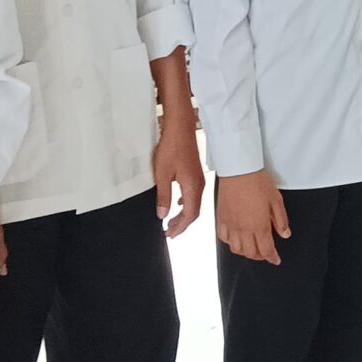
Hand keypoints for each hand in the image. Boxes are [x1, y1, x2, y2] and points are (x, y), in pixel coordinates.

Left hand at [154, 111, 205, 237]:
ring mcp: (198, 178)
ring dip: (183, 214)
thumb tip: (162, 215)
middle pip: (194, 211)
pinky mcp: (195, 172)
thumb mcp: (162, 175)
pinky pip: (193, 194)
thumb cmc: (171, 148)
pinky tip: (177, 203)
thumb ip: (163, 196)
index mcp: (192, 187)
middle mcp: (199, 185)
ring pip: (193, 203)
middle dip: (182, 224)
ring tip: (171, 221)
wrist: (180, 127)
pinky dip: (185, 203)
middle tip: (169, 232)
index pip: (190, 215)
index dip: (180, 227)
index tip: (170, 235)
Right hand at [217, 172, 288, 264]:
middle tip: (266, 253)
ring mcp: (231, 225)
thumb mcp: (276, 200)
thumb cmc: (258, 182)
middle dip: (260, 257)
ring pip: (236, 249)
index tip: (276, 260)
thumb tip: (285, 234)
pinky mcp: (221, 218)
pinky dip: (230, 243)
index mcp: (259, 226)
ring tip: (252, 248)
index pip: (266, 250)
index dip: (272, 258)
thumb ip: (281, 220)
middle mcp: (243, 229)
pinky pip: (223, 237)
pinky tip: (236, 239)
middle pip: (251, 253)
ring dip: (245, 252)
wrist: (238, 170)